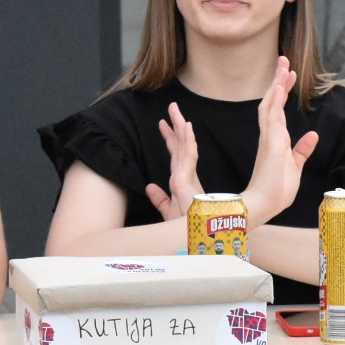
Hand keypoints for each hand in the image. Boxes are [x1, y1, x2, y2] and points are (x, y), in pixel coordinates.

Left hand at [143, 102, 204, 221]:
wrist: (194, 236)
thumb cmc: (186, 227)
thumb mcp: (168, 211)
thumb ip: (160, 199)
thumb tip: (150, 187)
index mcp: (182, 181)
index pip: (175, 155)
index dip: (169, 139)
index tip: (163, 125)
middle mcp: (186, 175)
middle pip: (180, 145)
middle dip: (175, 126)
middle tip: (171, 108)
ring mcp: (189, 175)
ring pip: (185, 145)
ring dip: (180, 126)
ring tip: (175, 109)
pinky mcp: (189, 178)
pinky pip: (190, 154)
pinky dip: (189, 139)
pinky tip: (186, 126)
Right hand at [241, 57, 318, 226]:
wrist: (265, 206)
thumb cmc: (276, 190)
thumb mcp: (296, 166)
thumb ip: (302, 150)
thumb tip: (313, 135)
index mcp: (276, 140)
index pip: (279, 110)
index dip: (283, 91)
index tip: (289, 74)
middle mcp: (271, 136)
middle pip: (272, 102)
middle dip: (279, 81)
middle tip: (284, 61)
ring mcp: (269, 138)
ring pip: (271, 105)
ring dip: (277, 85)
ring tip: (283, 66)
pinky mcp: (270, 144)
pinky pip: (271, 117)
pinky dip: (275, 101)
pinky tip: (279, 86)